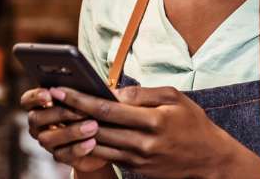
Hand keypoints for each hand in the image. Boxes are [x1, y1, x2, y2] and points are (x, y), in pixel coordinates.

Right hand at [20, 87, 109, 171]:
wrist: (106, 136)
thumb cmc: (96, 107)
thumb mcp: (91, 95)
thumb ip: (82, 90)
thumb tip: (79, 84)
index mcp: (41, 104)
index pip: (27, 100)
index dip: (35, 97)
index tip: (50, 94)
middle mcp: (39, 123)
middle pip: (35, 118)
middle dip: (60, 113)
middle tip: (83, 111)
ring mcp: (47, 141)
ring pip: (47, 139)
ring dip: (71, 132)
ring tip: (93, 126)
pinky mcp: (59, 156)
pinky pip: (61, 155)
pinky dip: (78, 148)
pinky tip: (92, 142)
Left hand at [53, 86, 259, 178]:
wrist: (209, 159)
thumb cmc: (193, 122)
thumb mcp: (175, 98)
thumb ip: (143, 93)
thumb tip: (112, 91)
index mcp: (153, 120)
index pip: (107, 109)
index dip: (80, 99)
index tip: (61, 89)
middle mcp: (143, 143)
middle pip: (97, 128)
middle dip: (71, 114)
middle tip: (50, 101)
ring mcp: (138, 160)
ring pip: (98, 145)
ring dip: (75, 132)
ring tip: (58, 117)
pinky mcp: (136, 170)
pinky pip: (108, 156)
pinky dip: (91, 145)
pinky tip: (78, 133)